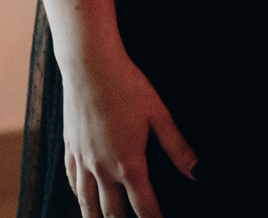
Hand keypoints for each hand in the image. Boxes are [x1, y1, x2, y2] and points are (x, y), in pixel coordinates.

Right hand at [61, 46, 197, 217]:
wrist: (89, 64)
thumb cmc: (126, 85)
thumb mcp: (158, 114)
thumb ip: (177, 147)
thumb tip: (198, 172)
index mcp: (128, 163)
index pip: (144, 206)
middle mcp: (102, 168)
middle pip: (112, 212)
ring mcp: (83, 159)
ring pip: (86, 202)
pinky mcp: (70, 147)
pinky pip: (72, 180)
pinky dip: (78, 195)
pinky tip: (82, 197)